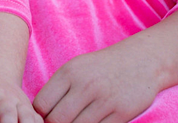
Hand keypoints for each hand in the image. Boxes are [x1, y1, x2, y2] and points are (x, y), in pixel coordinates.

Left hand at [31, 46, 159, 122]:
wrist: (141, 60)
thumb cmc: (101, 68)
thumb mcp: (76, 69)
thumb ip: (57, 89)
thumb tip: (37, 114)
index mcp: (69, 72)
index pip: (41, 104)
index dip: (40, 116)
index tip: (46, 118)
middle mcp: (85, 85)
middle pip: (57, 120)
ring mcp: (105, 99)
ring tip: (76, 121)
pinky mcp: (122, 112)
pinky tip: (93, 122)